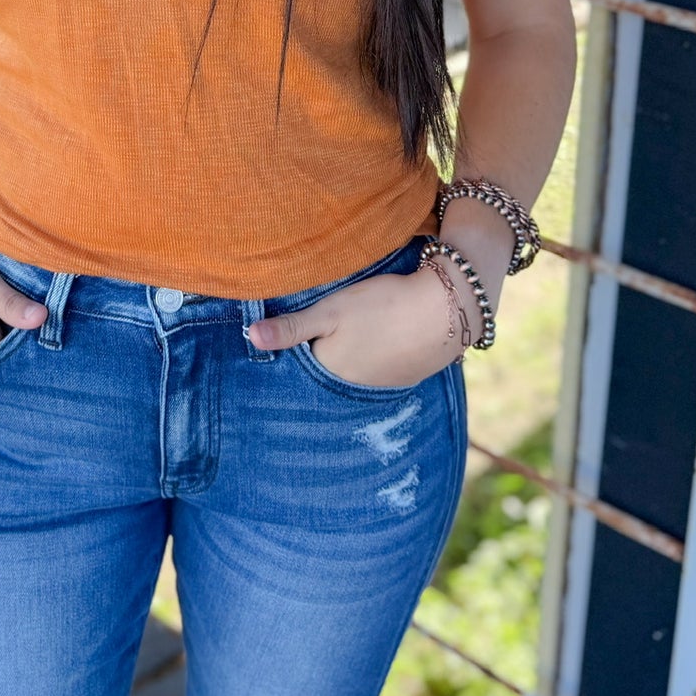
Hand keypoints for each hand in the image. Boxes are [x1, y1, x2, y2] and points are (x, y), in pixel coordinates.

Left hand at [244, 266, 463, 388]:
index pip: (301, 367)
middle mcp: (353, 388)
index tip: (290, 340)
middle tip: (323, 337)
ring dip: (348, 360)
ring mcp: (382, 386)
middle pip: (327, 373)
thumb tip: (250, 337)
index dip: (296, 351)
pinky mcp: (405, 377)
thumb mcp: (330, 311)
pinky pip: (377, 373)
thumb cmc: (381, 307)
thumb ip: (291, 327)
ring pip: (353, 374)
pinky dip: (372, 360)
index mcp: (329, 372)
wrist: (445, 312)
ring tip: (349, 339)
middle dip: (320, 359)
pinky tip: (376, 343)